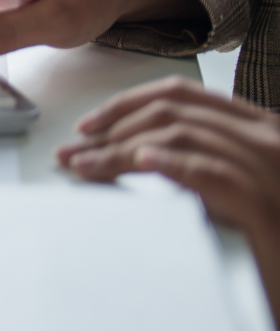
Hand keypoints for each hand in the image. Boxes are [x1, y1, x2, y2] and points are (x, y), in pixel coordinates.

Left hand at [56, 77, 279, 330]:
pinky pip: (212, 171)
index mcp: (256, 126)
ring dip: (122, 149)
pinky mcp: (266, 205)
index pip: (180, 94)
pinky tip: (140, 162)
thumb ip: (194, 160)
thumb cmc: (266, 236)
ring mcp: (270, 167)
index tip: (85, 127)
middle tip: (71, 154)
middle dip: (112, 131)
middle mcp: (266, 137)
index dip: (125, 105)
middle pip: (172, 113)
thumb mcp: (231, 186)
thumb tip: (124, 154)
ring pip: (182, 136)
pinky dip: (172, 163)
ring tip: (86, 166)